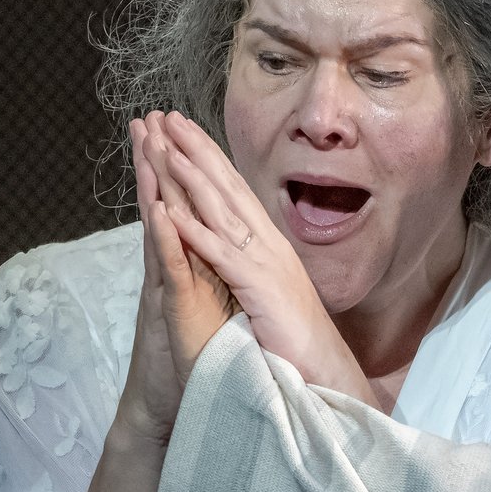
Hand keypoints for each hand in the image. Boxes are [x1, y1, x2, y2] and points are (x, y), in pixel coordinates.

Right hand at [117, 115, 233, 442]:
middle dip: (157, 163)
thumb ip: (208, 278)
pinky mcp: (171, 311)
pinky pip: (168, 272)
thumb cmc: (198, 359)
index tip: (176, 131)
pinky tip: (160, 213)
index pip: (184, 208)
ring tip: (145, 145)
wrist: (177, 406)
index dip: (181, 172)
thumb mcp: (210, 308)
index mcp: (190, 265)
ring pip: (159, 229)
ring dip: (151, 187)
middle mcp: (175, 270)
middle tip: (147, 118)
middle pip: (165, 206)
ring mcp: (169, 289)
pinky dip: (164, 243)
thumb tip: (217, 252)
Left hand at [144, 111, 372, 402]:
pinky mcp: (258, 288)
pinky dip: (196, 233)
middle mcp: (269, 245)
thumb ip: (259, 264)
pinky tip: (171, 213)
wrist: (325, 372)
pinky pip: (221, 255)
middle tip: (169, 119)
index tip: (186, 133)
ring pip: (221, 212)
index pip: (236, 193)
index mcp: (270, 246)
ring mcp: (264, 264)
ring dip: (191, 178)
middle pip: (227, 189)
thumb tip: (247, 248)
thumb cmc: (301, 340)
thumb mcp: (276, 291)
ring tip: (164, 148)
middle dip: (197, 152)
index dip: (210, 160)